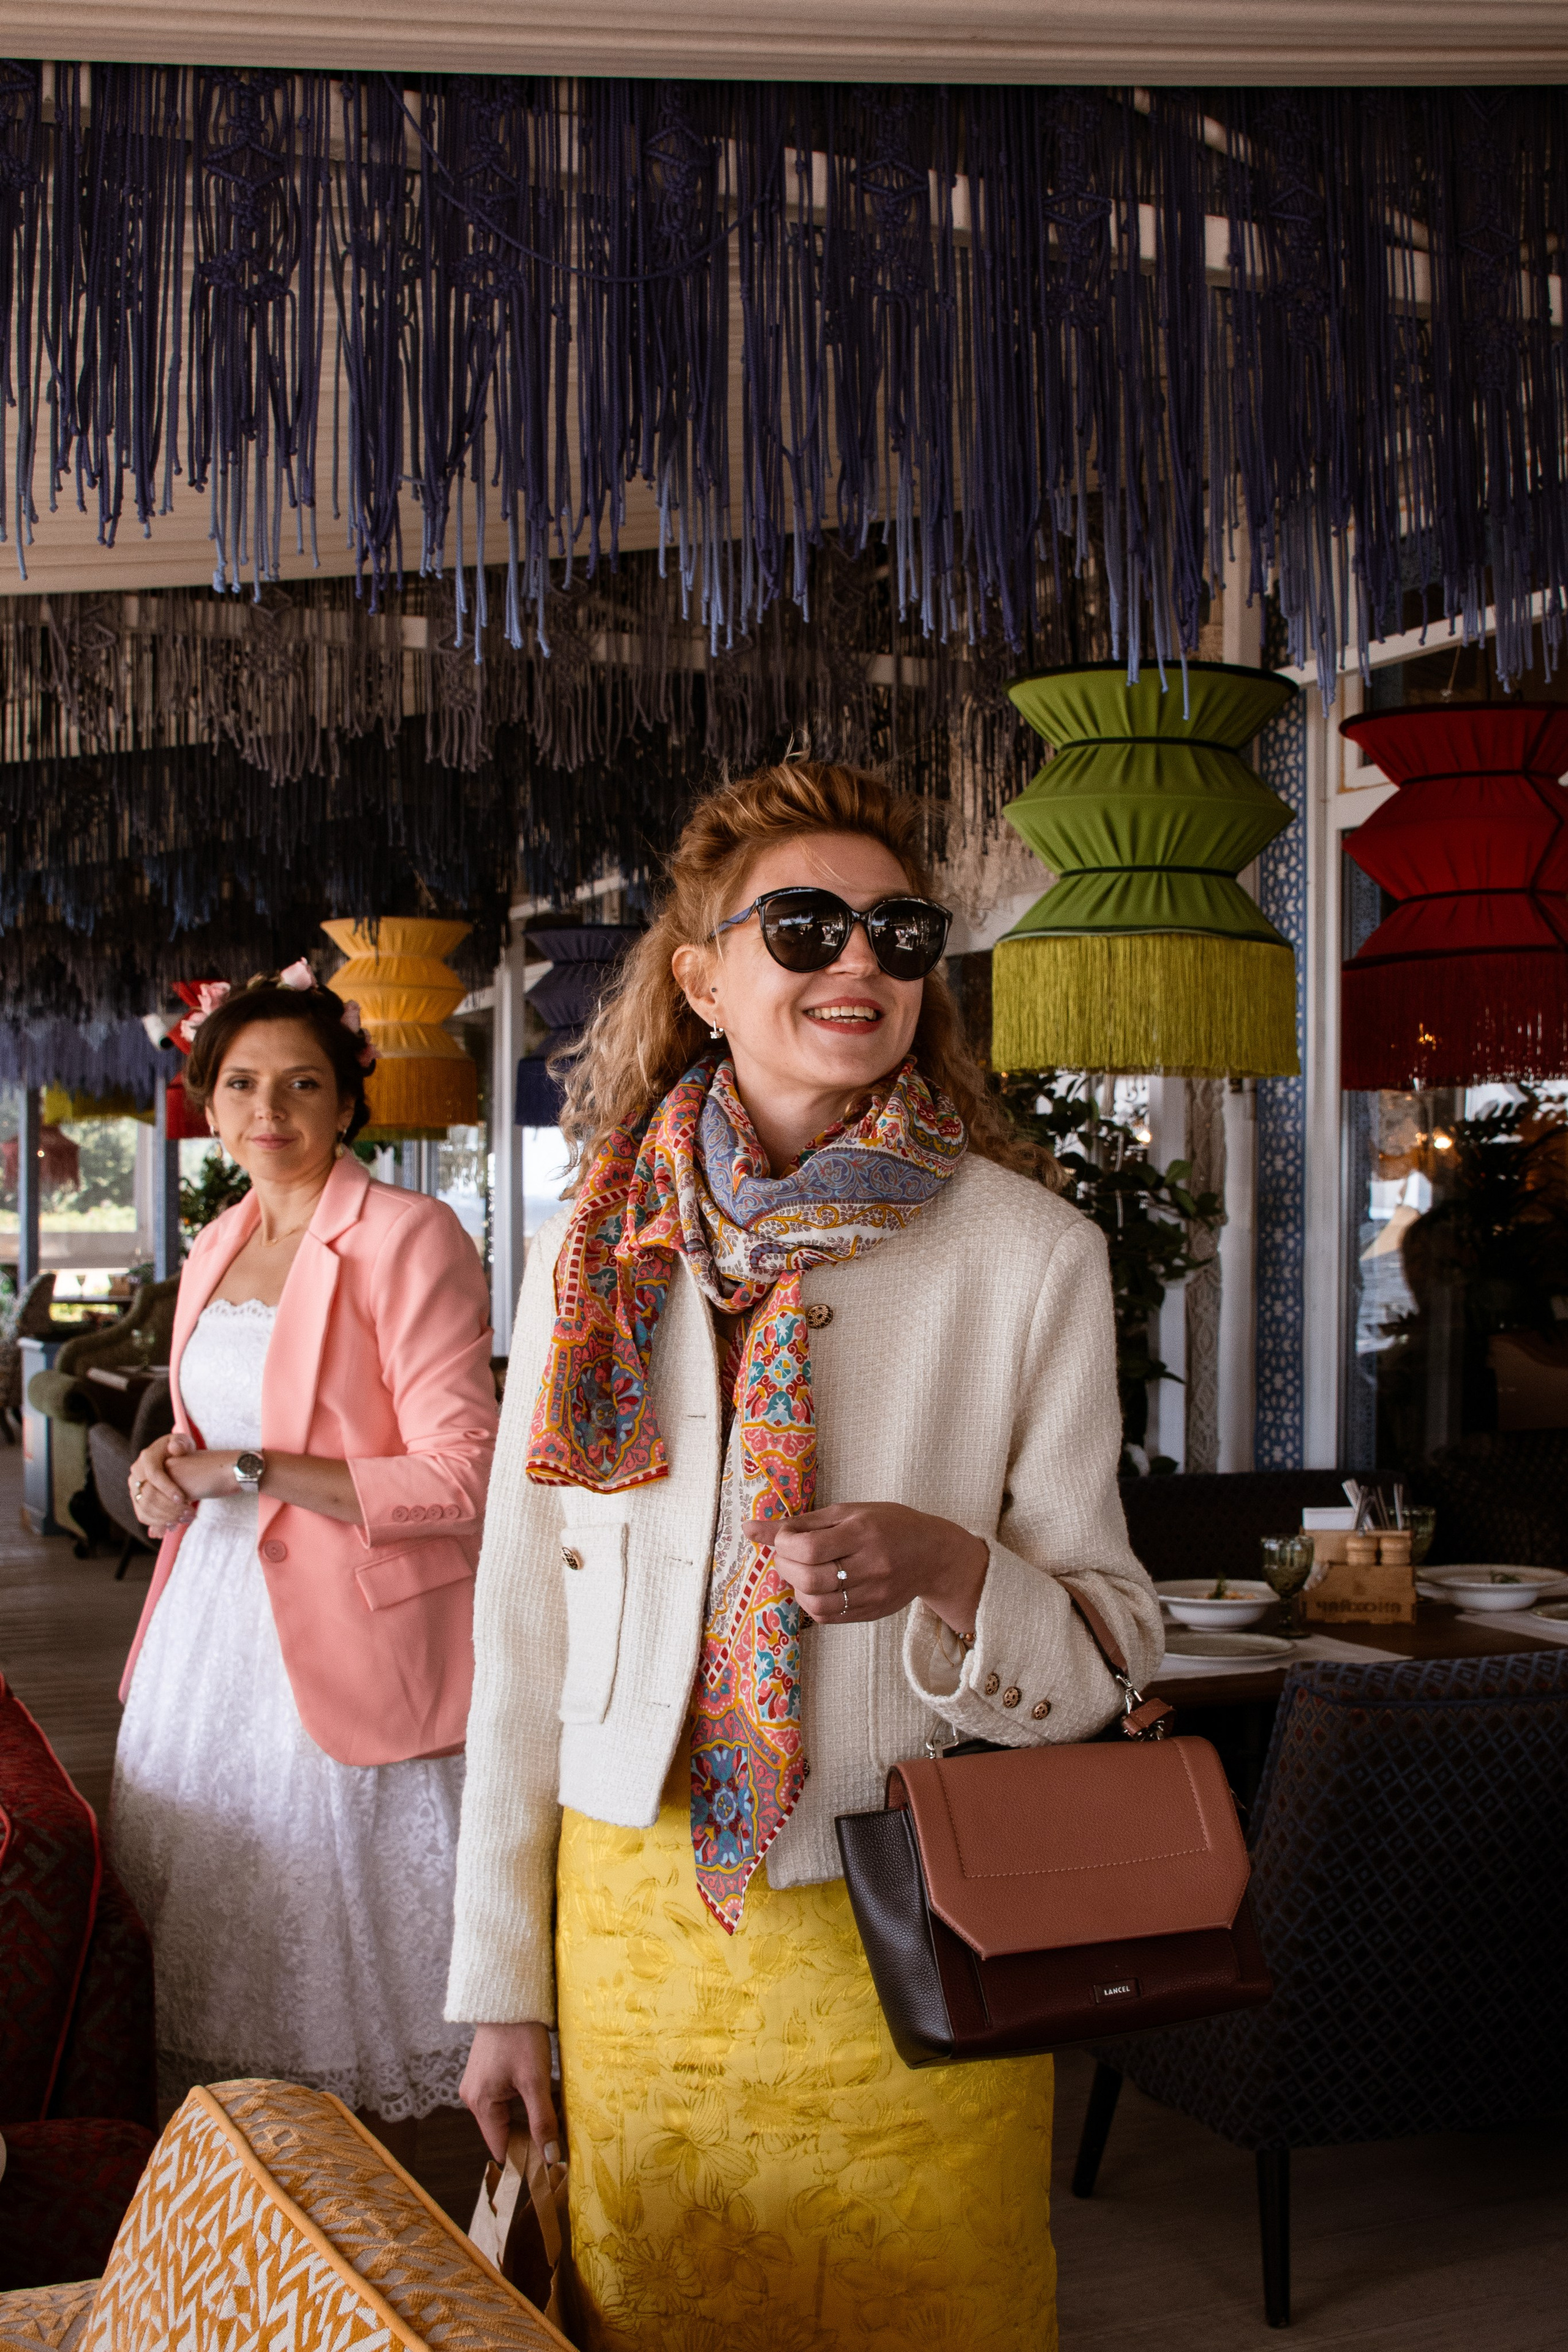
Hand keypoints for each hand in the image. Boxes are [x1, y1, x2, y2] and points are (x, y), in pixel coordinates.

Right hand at [129, 1431, 197, 1536]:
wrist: (170, 1459)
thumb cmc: (180, 1450)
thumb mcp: (183, 1442)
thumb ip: (181, 1443)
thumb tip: (175, 1448)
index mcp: (147, 1457)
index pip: (154, 1475)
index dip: (167, 1488)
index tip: (183, 1498)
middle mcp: (136, 1472)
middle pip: (148, 1495)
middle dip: (169, 1507)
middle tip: (189, 1512)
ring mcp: (134, 1487)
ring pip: (144, 1508)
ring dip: (165, 1517)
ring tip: (185, 1519)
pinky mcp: (136, 1499)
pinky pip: (143, 1515)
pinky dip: (158, 1522)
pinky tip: (175, 1524)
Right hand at [461, 2022, 558, 2161]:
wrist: (508, 1997)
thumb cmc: (520, 2036)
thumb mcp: (535, 2080)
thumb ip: (543, 2120)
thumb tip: (550, 2157)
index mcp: (480, 2104)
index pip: (502, 2149)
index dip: (525, 2157)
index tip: (551, 2161)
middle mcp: (473, 2098)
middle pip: (504, 2133)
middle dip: (531, 2135)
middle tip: (559, 2134)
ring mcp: (477, 2085)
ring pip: (506, 2116)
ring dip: (529, 2117)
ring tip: (554, 2112)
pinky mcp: (486, 2074)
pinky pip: (504, 2099)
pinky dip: (522, 2101)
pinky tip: (541, 2094)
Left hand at [752, 1501, 989, 1635]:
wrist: (933, 1553)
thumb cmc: (888, 1524)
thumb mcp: (847, 1512)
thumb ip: (800, 1523)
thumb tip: (750, 1529)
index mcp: (863, 1533)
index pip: (810, 1547)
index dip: (784, 1544)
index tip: (782, 1538)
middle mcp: (871, 1565)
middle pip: (811, 1579)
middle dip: (785, 1567)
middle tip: (785, 1556)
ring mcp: (873, 1594)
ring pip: (817, 1604)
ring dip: (796, 1588)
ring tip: (799, 1572)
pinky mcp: (872, 1613)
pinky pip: (829, 1617)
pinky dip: (811, 1603)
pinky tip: (814, 1587)